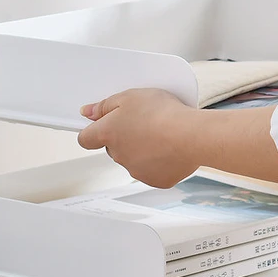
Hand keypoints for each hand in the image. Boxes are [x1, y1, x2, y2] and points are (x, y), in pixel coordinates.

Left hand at [78, 89, 200, 187]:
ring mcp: (136, 170)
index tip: (102, 124)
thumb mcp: (130, 96)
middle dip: (124, 137)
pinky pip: (153, 170)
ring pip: (133, 160)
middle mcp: (118, 155)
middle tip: (143, 122)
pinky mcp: (156, 180)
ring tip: (162, 134)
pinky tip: (170, 148)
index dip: (92, 131)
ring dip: (142, 149)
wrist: (192, 136)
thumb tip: (88, 112)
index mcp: (108, 134)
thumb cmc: (164, 114)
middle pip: (112, 148)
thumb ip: (105, 105)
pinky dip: (159, 162)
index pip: (85, 139)